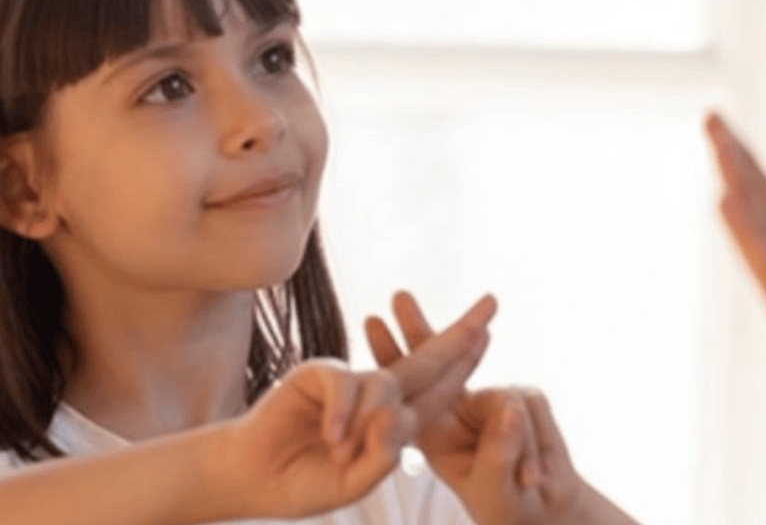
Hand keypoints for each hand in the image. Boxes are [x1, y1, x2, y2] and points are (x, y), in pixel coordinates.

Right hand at [216, 305, 490, 519]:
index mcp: (396, 420)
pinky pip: (346, 383)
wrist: (253, 479)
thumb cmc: (306, 481)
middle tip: (493, 304)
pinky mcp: (320, 374)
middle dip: (461, 334)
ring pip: (385, 386)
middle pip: (428, 360)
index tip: (488, 333)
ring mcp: (352, 382)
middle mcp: (380, 394)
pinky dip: (343, 412)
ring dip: (369, 422)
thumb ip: (383, 454)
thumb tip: (396, 414)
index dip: (465, 363)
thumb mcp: (356, 480)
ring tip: (341, 453)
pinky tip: (332, 436)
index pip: (439, 389)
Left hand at [366, 292, 597, 524]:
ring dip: (510, 437)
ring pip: (502, 398)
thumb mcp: (495, 485)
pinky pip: (529, 409)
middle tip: (397, 296)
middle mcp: (460, 407)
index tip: (371, 322)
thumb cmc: (508, 505)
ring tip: (516, 469)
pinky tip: (532, 476)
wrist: (544, 507)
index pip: (410, 386)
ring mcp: (493, 400)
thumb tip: (509, 410)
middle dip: (420, 330)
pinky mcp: (525, 399)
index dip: (393, 354)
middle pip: (435, 361)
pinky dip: (534, 446)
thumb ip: (500, 449)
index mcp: (436, 429)